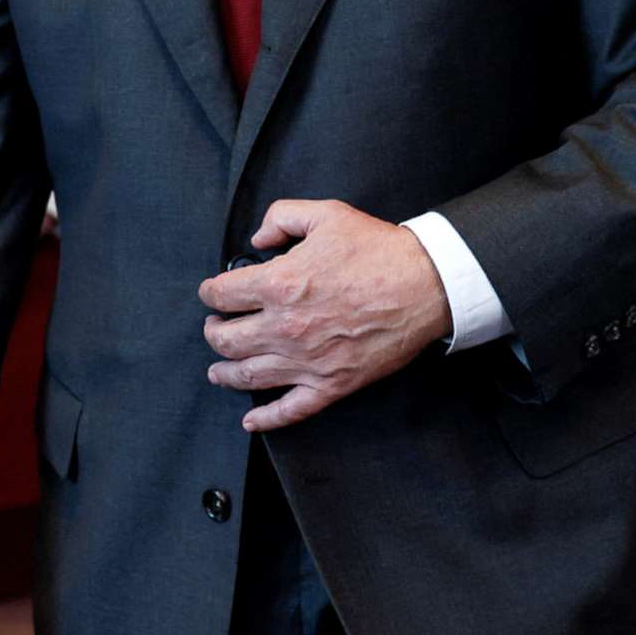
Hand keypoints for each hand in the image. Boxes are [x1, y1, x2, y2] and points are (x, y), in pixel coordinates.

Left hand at [197, 199, 450, 431]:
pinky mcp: (331, 384)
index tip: (212, 293)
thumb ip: (282, 217)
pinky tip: (251, 420)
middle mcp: (284, 327)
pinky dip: (266, 419)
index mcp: (279, 284)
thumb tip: (259, 239)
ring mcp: (306, 361)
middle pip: (226, 340)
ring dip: (224, 374)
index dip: (210, 292)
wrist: (425, 285)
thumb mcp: (326, 214)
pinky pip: (290, 410)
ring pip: (247, 376)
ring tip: (217, 370)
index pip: (222, 295)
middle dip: (213, 332)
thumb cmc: (378, 250)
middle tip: (215, 327)